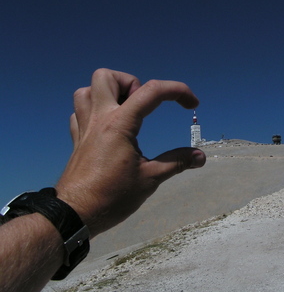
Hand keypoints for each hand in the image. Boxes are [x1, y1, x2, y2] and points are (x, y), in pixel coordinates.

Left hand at [56, 69, 205, 236]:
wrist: (75, 214)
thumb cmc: (113, 196)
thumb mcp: (150, 178)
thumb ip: (176, 162)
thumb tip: (201, 157)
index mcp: (120, 124)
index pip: (152, 91)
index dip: (178, 91)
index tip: (192, 104)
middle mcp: (99, 118)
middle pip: (106, 77)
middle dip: (131, 83)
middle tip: (143, 106)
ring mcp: (84, 127)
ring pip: (87, 90)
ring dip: (108, 93)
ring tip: (125, 110)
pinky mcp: (77, 139)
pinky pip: (79, 111)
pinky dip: (94, 110)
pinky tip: (107, 125)